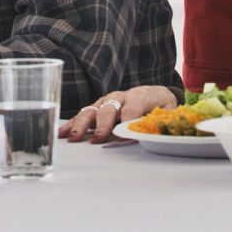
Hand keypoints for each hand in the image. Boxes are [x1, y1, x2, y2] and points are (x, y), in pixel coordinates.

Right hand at [59, 85, 176, 142]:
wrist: (153, 93)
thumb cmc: (160, 105)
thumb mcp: (168, 111)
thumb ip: (163, 120)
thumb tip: (155, 132)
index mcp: (140, 96)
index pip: (132, 108)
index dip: (128, 122)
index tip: (123, 137)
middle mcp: (120, 96)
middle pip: (109, 108)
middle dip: (103, 124)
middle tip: (99, 138)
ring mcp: (107, 101)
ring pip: (92, 110)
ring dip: (83, 124)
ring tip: (74, 137)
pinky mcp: (98, 107)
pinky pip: (83, 114)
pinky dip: (72, 123)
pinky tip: (62, 133)